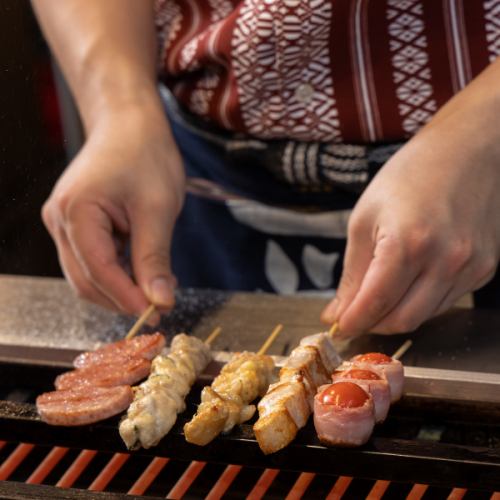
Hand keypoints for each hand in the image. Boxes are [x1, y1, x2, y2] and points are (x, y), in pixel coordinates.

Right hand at [42, 106, 184, 318]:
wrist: (129, 122)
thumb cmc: (145, 154)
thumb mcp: (158, 208)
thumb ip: (154, 258)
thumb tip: (160, 301)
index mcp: (76, 212)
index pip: (99, 272)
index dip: (128, 298)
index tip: (158, 313)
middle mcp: (60, 221)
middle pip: (87, 281)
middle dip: (123, 298)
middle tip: (161, 305)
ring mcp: (63, 223)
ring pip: (88, 275)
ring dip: (121, 288)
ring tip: (158, 284)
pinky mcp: (74, 225)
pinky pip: (92, 260)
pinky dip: (118, 272)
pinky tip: (144, 269)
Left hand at [322, 74, 499, 335]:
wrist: (467, 150)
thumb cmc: (409, 176)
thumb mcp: (365, 218)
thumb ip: (353, 273)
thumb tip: (337, 312)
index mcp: (408, 242)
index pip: (374, 303)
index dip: (351, 322)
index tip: (336, 328)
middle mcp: (445, 260)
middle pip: (402, 320)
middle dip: (371, 324)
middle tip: (353, 315)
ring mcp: (470, 266)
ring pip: (424, 316)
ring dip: (395, 315)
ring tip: (377, 296)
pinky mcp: (485, 269)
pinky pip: (444, 302)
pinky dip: (419, 302)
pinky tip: (407, 283)